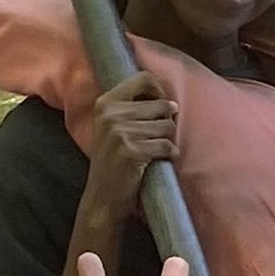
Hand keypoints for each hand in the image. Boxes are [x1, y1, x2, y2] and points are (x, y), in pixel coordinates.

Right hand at [73, 67, 178, 235]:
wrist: (103, 197)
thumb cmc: (113, 161)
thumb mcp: (112, 128)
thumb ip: (132, 109)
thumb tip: (171, 102)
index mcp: (105, 103)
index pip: (143, 79)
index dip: (160, 91)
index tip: (162, 108)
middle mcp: (110, 115)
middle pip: (160, 105)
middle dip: (166, 123)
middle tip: (156, 138)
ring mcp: (119, 133)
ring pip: (166, 126)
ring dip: (167, 140)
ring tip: (154, 151)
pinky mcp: (131, 151)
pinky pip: (166, 145)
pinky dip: (170, 154)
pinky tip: (161, 160)